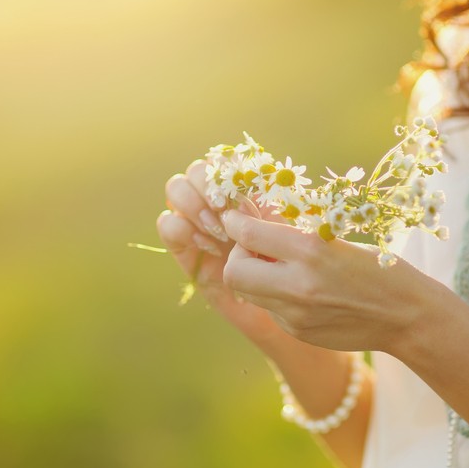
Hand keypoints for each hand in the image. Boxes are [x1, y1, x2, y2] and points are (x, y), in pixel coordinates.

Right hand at [156, 160, 296, 352]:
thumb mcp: (294, 232)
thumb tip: (254, 190)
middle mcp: (220, 200)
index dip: (231, 175)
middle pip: (197, 169)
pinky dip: (182, 229)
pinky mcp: (184, 247)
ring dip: (194, 204)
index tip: (248, 202)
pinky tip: (210, 246)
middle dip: (208, 186)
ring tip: (217, 230)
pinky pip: (167, 224)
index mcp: (247, 187)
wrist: (289, 308)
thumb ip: (273, 208)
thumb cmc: (300, 267)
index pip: (225, 159)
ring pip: (176, 188)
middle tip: (225, 211)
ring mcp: (199, 220)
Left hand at [221, 210, 451, 354]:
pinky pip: (270, 308)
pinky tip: (301, 291)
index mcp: (311, 250)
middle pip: (234, 271)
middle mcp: (298, 284)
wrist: (406, 316)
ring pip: (247, 292)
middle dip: (238, 255)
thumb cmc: (378, 268)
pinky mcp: (298, 332)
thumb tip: (254, 222)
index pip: (248, 235)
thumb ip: (293, 235)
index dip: (235, 223)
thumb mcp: (336, 239)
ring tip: (277, 267)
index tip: (236, 218)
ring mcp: (296, 314)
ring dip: (253, 276)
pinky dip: (275, 295)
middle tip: (254, 248)